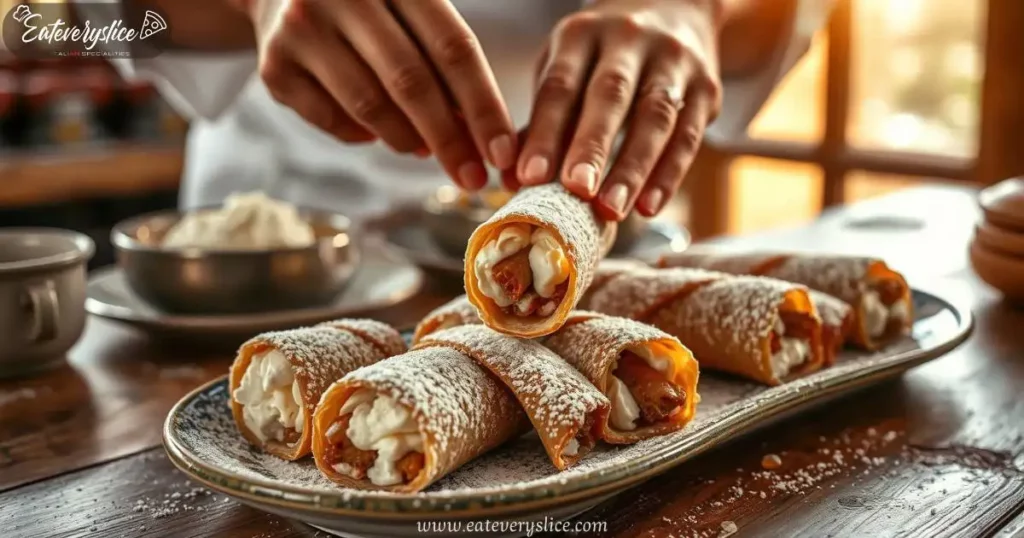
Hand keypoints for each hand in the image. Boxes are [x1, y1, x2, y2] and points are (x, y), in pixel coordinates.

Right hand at [235, 0, 517, 188]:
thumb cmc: (367, 4)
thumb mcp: (410, 9)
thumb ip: (444, 59)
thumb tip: (479, 134)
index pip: (454, 48)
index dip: (484, 106)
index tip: (503, 153)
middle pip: (411, 83)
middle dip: (450, 140)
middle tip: (472, 179)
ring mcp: (303, 29)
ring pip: (371, 107)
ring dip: (408, 141)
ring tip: (425, 149)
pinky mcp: (274, 65)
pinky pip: (333, 121)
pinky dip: (364, 136)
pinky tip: (375, 130)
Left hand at [509, 0, 722, 220]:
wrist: (675, 8)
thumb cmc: (603, 55)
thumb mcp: (566, 68)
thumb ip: (542, 123)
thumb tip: (511, 181)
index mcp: (582, 34)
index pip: (561, 85)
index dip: (545, 132)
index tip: (529, 176)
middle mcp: (629, 40)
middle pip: (610, 95)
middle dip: (592, 146)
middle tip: (576, 190)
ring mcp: (673, 61)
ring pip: (655, 116)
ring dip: (632, 168)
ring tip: (611, 209)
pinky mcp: (706, 88)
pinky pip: (688, 135)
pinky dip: (668, 174)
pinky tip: (649, 206)